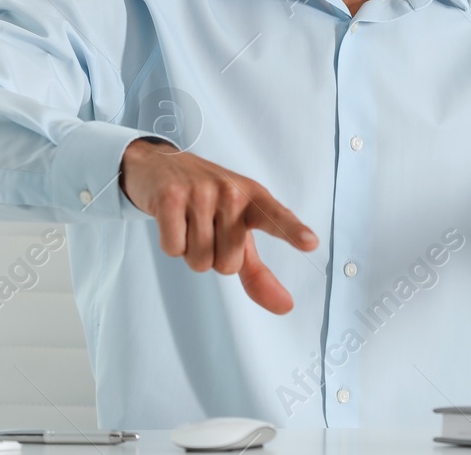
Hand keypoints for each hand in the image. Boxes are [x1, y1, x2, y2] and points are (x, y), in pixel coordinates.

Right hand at [119, 138, 318, 313]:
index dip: (293, 231)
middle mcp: (231, 192)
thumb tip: (285, 306)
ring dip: (191, 251)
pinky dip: (171, 244)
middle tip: (205, 226)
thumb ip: (259, 271)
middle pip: (227, 265)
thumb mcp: (237, 229)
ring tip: (188, 221)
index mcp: (254, 198)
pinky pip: (174, 249)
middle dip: (214, 256)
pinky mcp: (171, 198)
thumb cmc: (206, 200)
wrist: (159, 165)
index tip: (311, 242)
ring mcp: (200, 193)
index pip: (276, 218)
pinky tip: (172, 219)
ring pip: (200, 261)